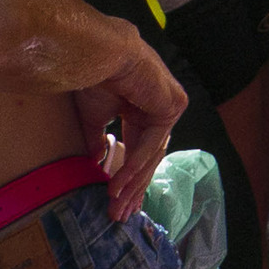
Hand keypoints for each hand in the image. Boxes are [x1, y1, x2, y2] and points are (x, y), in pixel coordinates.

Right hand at [72, 41, 185, 219]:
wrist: (100, 54)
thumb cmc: (95, 78)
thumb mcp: (95, 117)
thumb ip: (98, 141)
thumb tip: (96, 165)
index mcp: (144, 107)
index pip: (141, 149)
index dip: (128, 177)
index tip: (116, 203)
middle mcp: (160, 107)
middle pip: (148, 156)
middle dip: (132, 188)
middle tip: (119, 214)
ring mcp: (170, 106)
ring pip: (151, 154)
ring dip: (131, 183)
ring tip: (115, 205)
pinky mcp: (173, 106)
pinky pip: (152, 144)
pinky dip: (134, 166)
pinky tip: (118, 184)